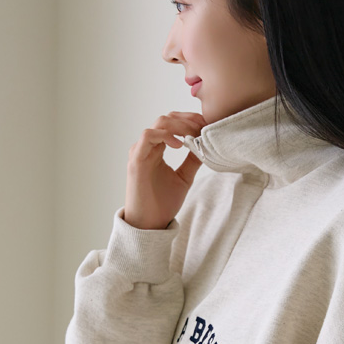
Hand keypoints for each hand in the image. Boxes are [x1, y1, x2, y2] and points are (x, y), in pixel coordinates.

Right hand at [123, 111, 205, 229]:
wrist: (149, 224)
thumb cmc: (162, 203)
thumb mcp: (184, 178)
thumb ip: (192, 161)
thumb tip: (205, 147)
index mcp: (156, 149)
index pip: (172, 124)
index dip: (189, 121)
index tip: (207, 125)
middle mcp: (147, 147)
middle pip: (167, 119)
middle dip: (188, 120)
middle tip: (205, 126)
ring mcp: (140, 151)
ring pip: (159, 124)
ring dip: (180, 125)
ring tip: (195, 133)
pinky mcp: (136, 160)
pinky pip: (148, 136)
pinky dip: (166, 136)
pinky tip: (180, 145)